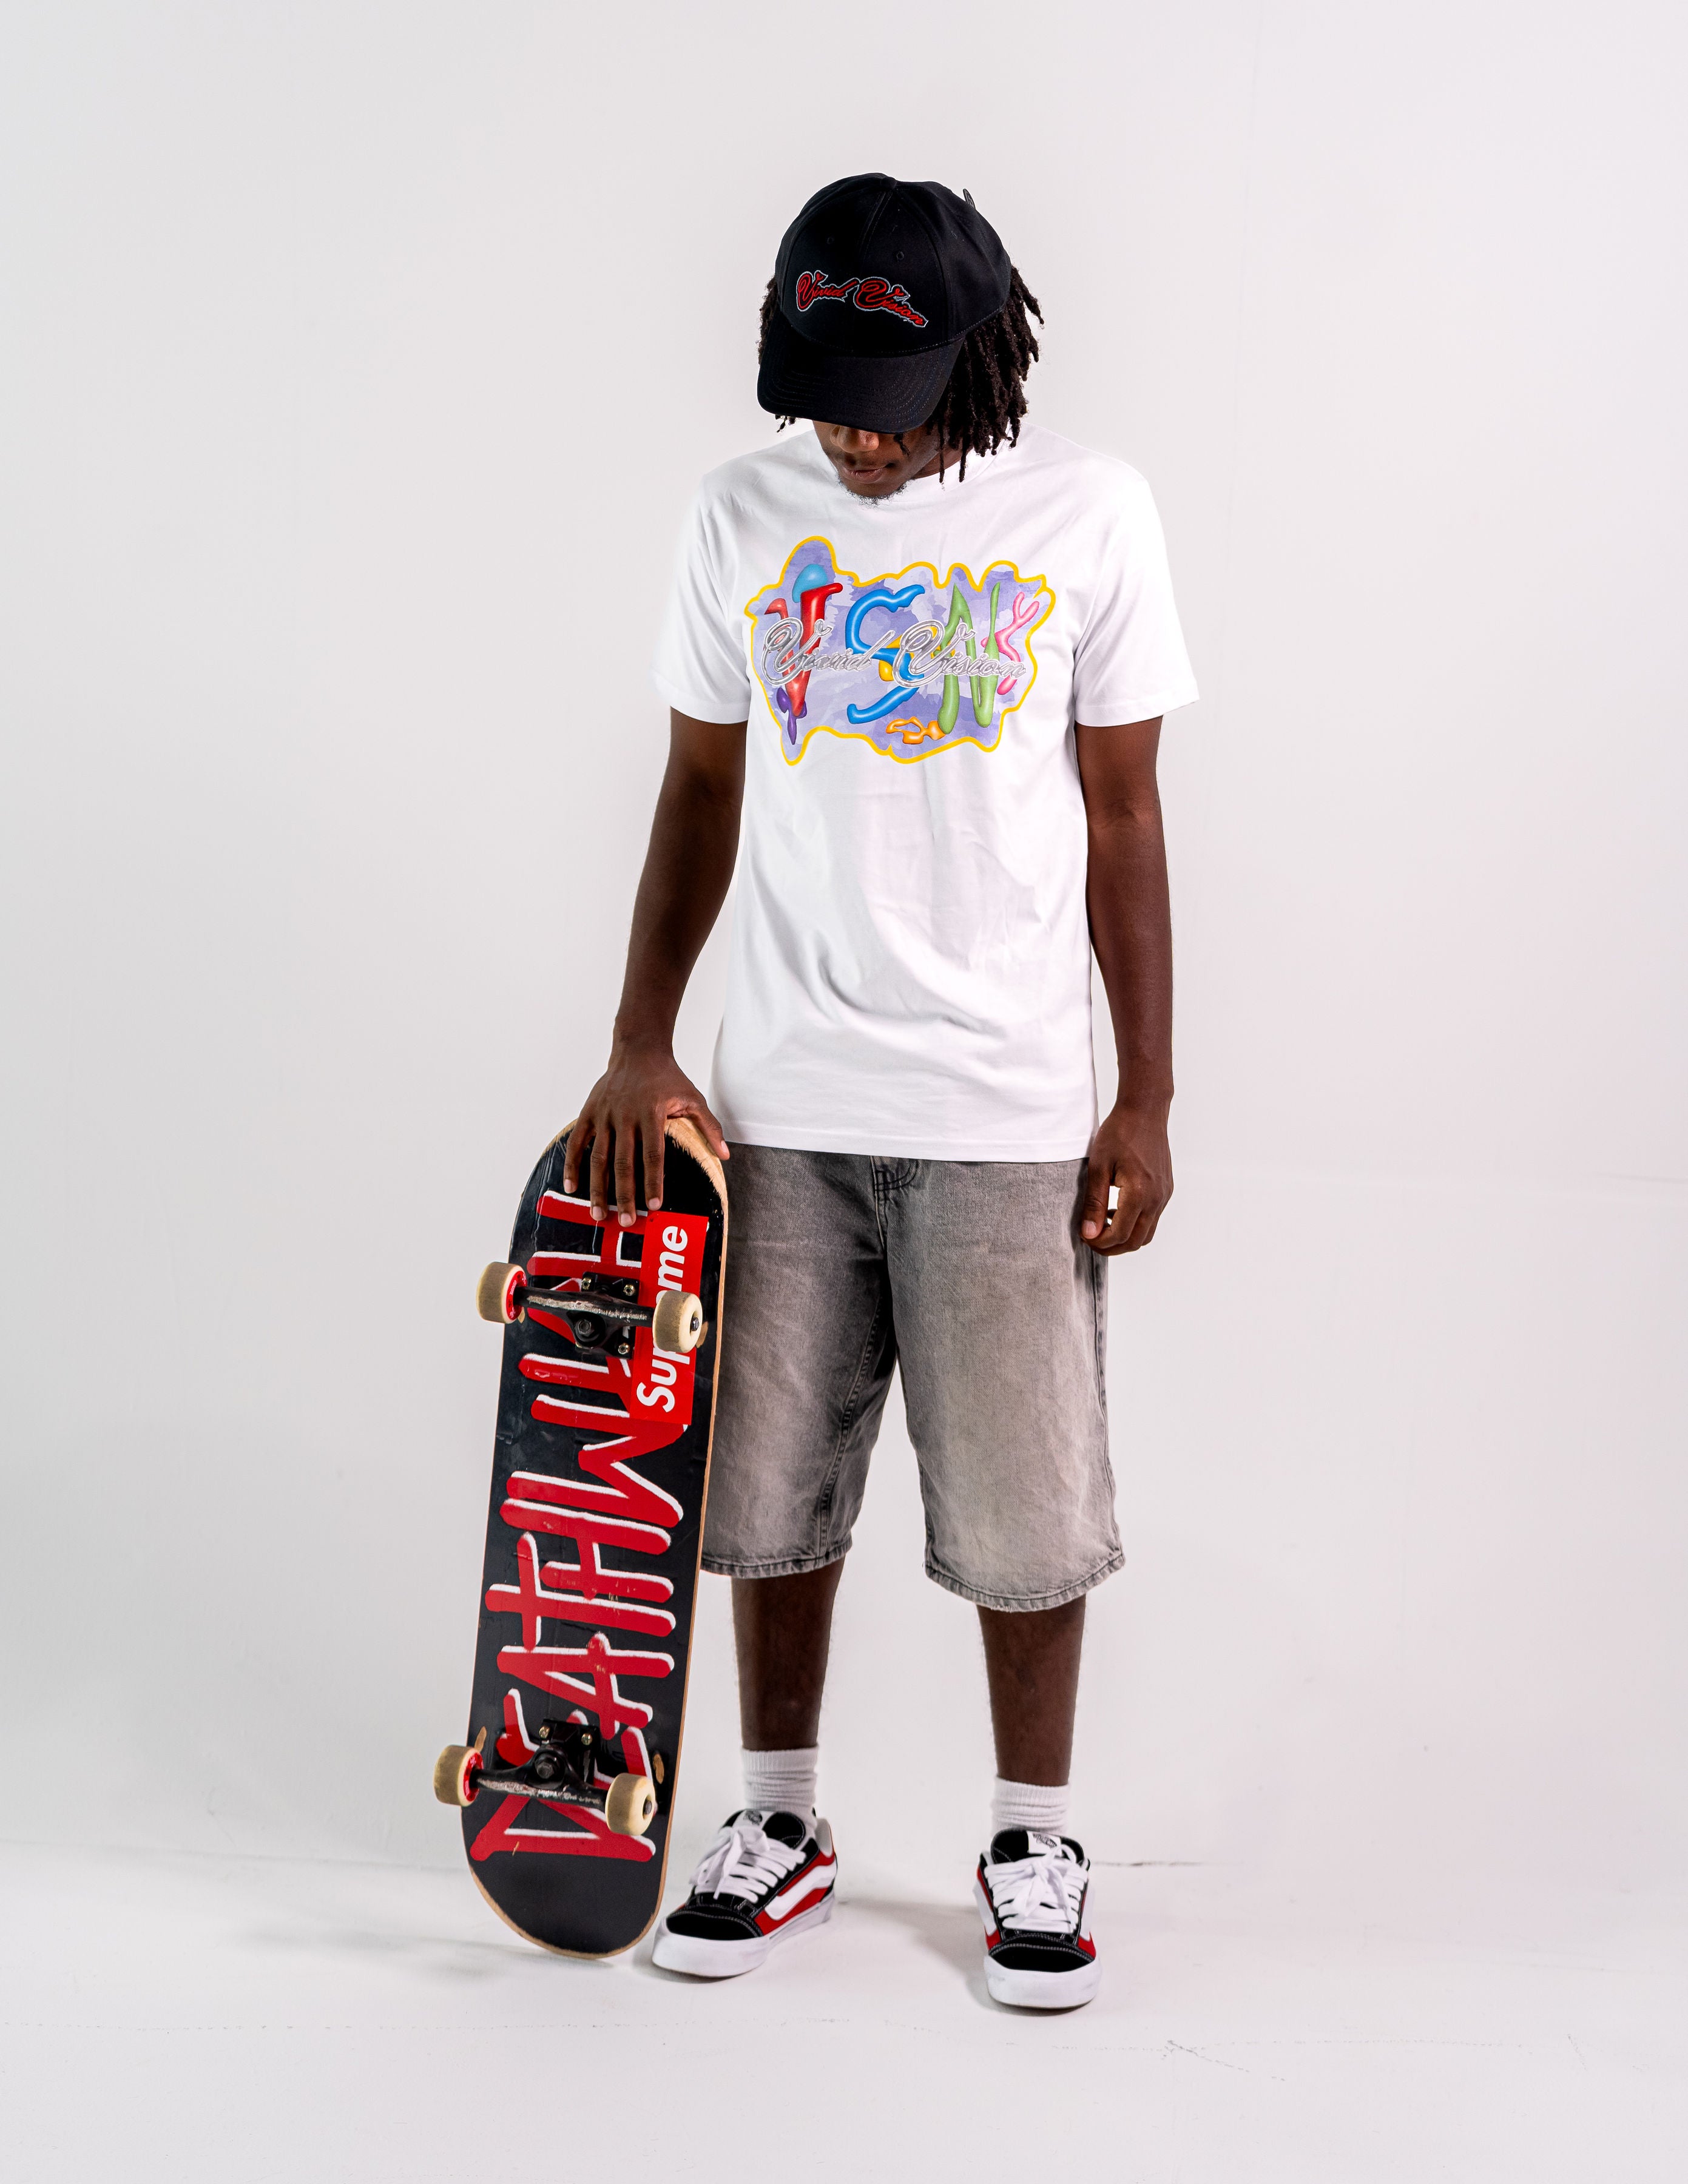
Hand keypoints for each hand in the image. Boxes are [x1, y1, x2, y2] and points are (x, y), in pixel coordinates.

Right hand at [563, 1039, 729, 1225]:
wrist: (638, 1050)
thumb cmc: (668, 1077)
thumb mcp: (693, 1097)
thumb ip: (710, 1127)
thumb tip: (725, 1156)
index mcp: (652, 1113)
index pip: (653, 1154)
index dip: (653, 1181)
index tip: (654, 1205)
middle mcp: (625, 1115)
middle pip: (624, 1162)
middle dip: (624, 1195)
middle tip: (626, 1221)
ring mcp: (604, 1114)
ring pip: (599, 1158)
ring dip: (598, 1188)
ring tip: (599, 1214)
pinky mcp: (589, 1112)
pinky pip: (577, 1142)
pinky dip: (572, 1165)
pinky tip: (571, 1187)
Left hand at [1080, 1099, 1171, 1254]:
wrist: (1145, 1112)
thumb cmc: (1119, 1133)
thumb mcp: (1098, 1167)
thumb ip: (1094, 1203)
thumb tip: (1089, 1233)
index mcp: (1139, 1193)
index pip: (1120, 1234)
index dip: (1100, 1243)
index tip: (1084, 1238)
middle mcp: (1156, 1198)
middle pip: (1136, 1241)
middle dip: (1113, 1247)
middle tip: (1092, 1239)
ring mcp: (1164, 1195)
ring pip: (1148, 1233)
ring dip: (1125, 1237)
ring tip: (1103, 1225)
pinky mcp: (1166, 1189)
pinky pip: (1153, 1218)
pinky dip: (1136, 1223)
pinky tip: (1117, 1210)